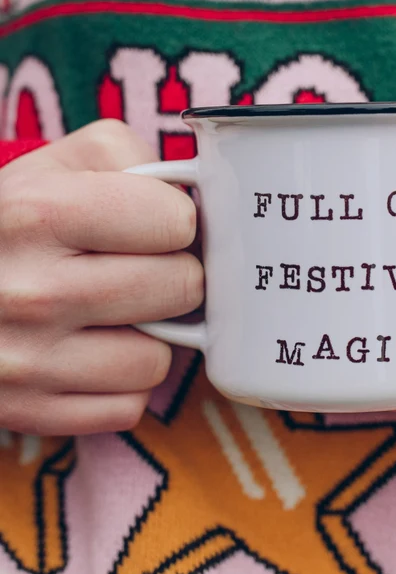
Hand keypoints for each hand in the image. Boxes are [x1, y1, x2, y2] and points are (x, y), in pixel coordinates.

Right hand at [0, 120, 203, 435]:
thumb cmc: (11, 226)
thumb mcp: (52, 167)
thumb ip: (130, 160)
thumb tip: (199, 198)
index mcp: (37, 213)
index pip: (178, 222)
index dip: (174, 219)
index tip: (151, 224)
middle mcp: (30, 292)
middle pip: (182, 289)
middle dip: (172, 275)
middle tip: (137, 269)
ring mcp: (25, 362)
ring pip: (158, 359)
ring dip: (147, 337)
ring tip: (107, 315)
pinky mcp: (28, 412)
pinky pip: (128, 406)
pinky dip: (118, 384)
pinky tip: (86, 354)